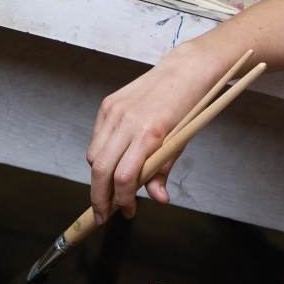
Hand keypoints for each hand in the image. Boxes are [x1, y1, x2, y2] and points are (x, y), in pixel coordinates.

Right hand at [85, 44, 217, 222]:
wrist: (185, 69)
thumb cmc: (189, 105)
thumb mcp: (182, 141)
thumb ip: (163, 170)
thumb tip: (158, 199)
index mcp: (150, 132)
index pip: (124, 177)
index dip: (122, 200)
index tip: (127, 212)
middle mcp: (127, 121)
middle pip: (100, 170)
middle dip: (99, 197)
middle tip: (103, 214)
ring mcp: (114, 111)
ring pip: (93, 156)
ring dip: (98, 177)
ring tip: (110, 188)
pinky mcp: (108, 104)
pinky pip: (96, 138)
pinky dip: (100, 155)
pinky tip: (113, 161)